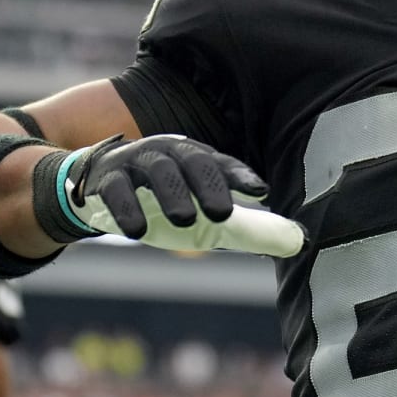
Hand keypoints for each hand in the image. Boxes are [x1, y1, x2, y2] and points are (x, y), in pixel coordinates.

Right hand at [68, 135, 304, 256]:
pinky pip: (116, 189)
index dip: (241, 175)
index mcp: (197, 158)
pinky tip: (136, 231)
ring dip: (172, 194)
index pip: (222, 163)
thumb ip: (249, 229)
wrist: (97, 190)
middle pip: (192, 162)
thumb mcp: (205, 214)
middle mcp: (169, 153)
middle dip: (209, 185)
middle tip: (223, 215)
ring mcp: (135, 163)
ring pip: (157, 170)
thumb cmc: (165, 202)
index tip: (262, 192)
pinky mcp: (105, 179)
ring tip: (185, 221)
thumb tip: (299, 242)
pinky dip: (126, 208)